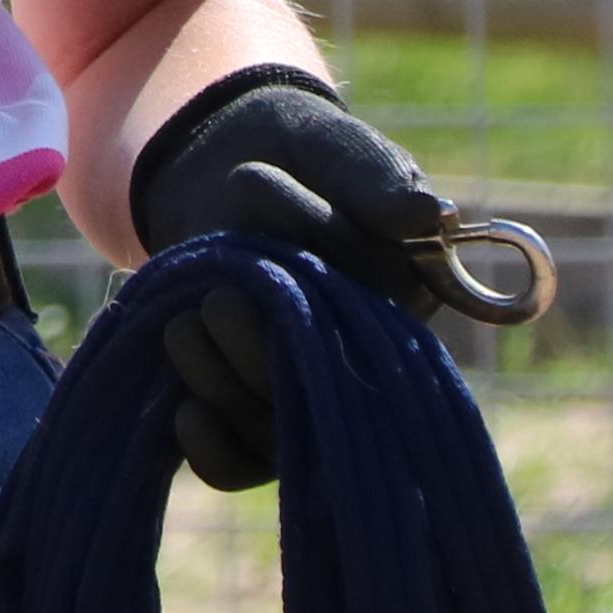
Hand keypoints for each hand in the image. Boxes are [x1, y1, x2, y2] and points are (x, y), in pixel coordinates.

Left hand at [131, 69, 455, 490]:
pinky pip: (241, 464)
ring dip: (222, 381)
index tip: (252, 191)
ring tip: (184, 323)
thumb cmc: (292, 156)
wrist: (223, 163)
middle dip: (262, 347)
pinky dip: (212, 447)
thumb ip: (371, 175)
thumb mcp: (328, 148)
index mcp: (403, 293)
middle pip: (325, 388)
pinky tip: (184, 410)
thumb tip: (428, 216)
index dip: (317, 265)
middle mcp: (367, 354)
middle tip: (217, 297)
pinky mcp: (255, 413)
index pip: (375, 311)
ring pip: (278, 429)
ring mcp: (310, 390)